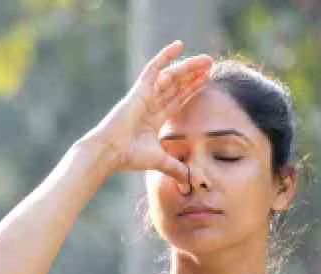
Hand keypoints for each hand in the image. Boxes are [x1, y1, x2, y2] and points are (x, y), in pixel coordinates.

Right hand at [80, 39, 212, 185]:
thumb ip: (175, 168)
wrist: (110, 152)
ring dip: (189, 67)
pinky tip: (179, 45)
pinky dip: (165, 56)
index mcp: (154, 119)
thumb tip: (190, 181)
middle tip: (210, 65)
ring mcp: (145, 95)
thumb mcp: (159, 161)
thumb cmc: (129, 157)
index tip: (206, 81)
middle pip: (177, 86)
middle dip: (194, 76)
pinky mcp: (139, 90)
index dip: (191, 90)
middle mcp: (150, 104)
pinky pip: (154, 68)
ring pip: (171, 76)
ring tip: (206, 60)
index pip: (177, 100)